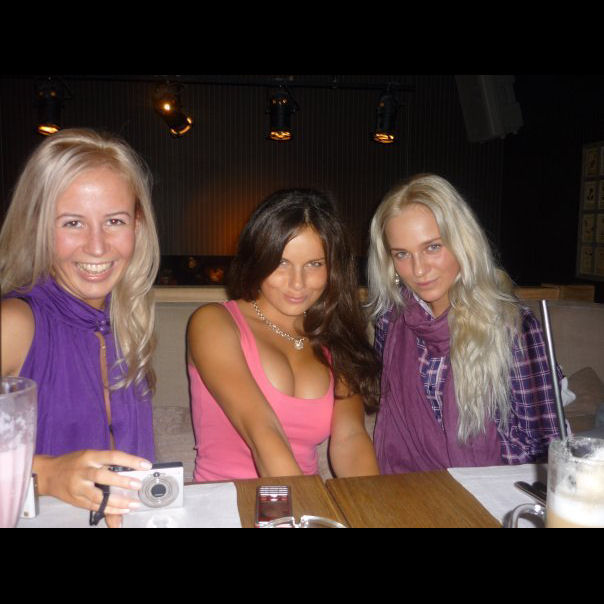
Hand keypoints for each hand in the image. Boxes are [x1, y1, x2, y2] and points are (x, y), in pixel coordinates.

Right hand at [34, 450, 152, 523]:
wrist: (48, 474)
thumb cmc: (74, 463)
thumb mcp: (90, 457)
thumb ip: (108, 464)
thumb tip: (132, 471)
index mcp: (90, 456)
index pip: (113, 456)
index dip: (130, 460)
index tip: (146, 465)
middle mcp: (83, 471)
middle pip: (103, 476)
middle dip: (122, 481)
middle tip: (138, 485)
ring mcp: (78, 487)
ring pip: (98, 496)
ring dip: (118, 501)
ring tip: (133, 504)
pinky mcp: (76, 500)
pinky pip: (95, 506)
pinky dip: (110, 509)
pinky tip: (123, 510)